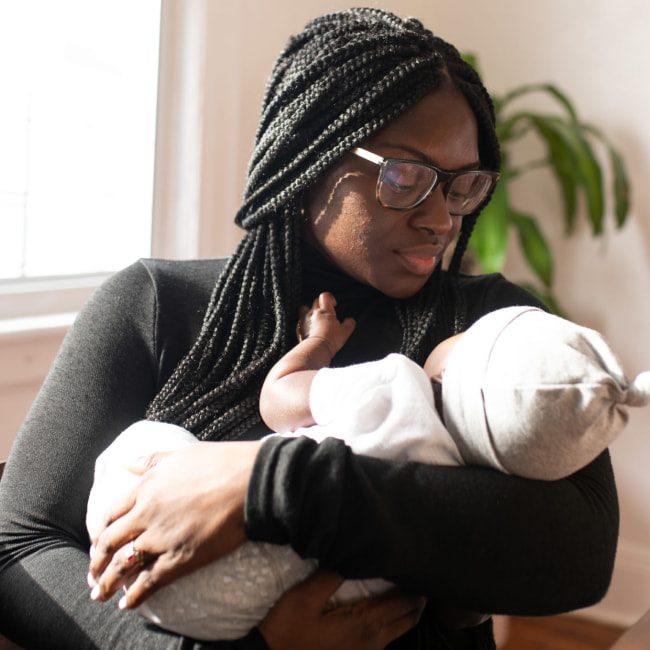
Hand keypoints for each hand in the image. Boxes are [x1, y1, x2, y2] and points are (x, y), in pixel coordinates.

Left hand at [88, 439, 261, 607]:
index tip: (98, 542)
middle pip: (110, 542)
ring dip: (107, 582)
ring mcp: (161, 537)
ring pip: (123, 565)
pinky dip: (134, 596)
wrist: (250, 481)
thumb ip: (151, 460)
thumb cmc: (221, 462)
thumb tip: (126, 460)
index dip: (100, 532)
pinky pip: (149, 582)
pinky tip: (127, 604)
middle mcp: (146, 514)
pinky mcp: (180, 558)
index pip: (110, 514)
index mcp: (146, 487)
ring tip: (100, 593)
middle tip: (93, 573)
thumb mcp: (181, 455)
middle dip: (97, 561)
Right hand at [259, 571, 425, 649]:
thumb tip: (352, 554)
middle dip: (417, 598)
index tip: (419, 565)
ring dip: (408, 611)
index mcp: (365, 624)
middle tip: (419, 574)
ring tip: (408, 589)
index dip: (415, 585)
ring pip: (400, 630)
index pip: (403, 602)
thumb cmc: (288, 629)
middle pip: (408, 618)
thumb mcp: (305, 597)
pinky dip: (395, 623)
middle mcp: (373, 642)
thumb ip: (331, 575)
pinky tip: (387, 610)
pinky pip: (387, 639)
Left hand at [297, 292, 354, 354]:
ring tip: (314, 318)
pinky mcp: (299, 329)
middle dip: (321, 305)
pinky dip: (303, 323)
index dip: (330, 298)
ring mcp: (304, 320)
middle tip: (326, 313)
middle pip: (315, 301)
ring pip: (303, 309)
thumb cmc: (331, 340)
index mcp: (325, 311)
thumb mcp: (345, 332)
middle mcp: (313, 313)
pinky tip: (308, 329)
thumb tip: (350, 320)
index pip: (325, 296)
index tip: (334, 304)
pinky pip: (300, 322)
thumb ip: (349, 323)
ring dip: (308, 311)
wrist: (316, 349)